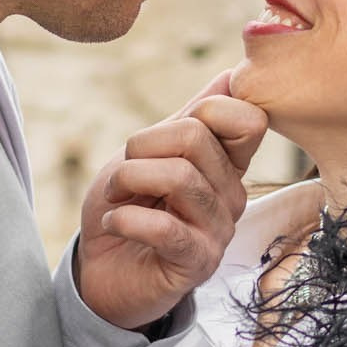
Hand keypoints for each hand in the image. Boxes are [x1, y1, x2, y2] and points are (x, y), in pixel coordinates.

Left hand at [74, 73, 270, 332]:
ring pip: (180, 177)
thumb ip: (189, 118)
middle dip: (142, 145)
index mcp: (227, 164)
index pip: (247, 117)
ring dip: (128, 180)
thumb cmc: (125, 207)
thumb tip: (233, 73)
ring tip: (114, 197)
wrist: (100, 273)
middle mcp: (232, 195)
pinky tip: (115, 221)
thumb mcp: (149, 153)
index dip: (203, 110)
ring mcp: (219, 230)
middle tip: (123, 172)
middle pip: (197, 137)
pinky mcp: (198, 263)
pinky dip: (126, 217)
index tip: (160, 137)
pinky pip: (166, 227)